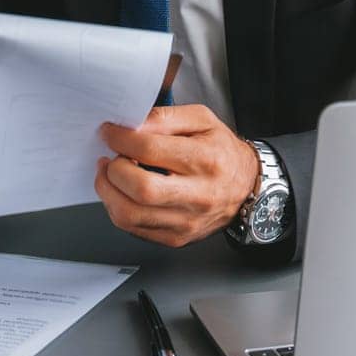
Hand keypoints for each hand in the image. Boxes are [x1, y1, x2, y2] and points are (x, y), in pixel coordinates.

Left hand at [95, 104, 260, 247]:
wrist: (246, 186)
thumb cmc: (221, 151)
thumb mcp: (201, 120)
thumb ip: (165, 117)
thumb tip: (131, 126)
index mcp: (205, 159)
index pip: (150, 150)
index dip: (120, 139)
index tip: (110, 133)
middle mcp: (198, 195)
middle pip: (140, 189)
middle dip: (113, 170)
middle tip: (111, 157)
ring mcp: (186, 221)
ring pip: (130, 215)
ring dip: (108, 192)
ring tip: (109, 175)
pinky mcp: (176, 238)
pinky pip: (133, 228)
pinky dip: (117, 208)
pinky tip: (121, 193)